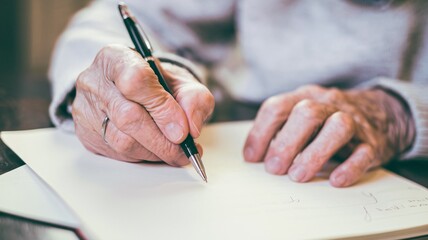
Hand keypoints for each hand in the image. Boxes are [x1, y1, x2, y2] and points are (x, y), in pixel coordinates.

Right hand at [72, 44, 213, 164]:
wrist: (136, 92)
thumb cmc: (158, 85)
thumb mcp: (183, 83)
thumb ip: (194, 99)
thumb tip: (191, 128)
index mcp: (117, 57)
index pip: (136, 80)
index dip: (162, 108)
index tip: (183, 130)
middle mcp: (95, 81)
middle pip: (128, 116)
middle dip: (163, 139)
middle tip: (184, 150)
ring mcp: (87, 108)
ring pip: (122, 140)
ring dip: (155, 151)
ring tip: (174, 151)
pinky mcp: (86, 133)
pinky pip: (117, 153)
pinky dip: (143, 156)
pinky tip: (155, 150)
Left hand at [243, 85, 414, 186]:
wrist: (382, 113)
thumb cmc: (328, 120)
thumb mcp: (302, 117)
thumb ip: (280, 130)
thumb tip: (253, 156)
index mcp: (305, 97)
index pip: (277, 107)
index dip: (260, 133)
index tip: (252, 158)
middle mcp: (328, 104)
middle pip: (307, 112)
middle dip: (286, 143)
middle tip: (274, 169)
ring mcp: (353, 121)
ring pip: (338, 126)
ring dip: (314, 153)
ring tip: (298, 175)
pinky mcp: (373, 142)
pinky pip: (364, 152)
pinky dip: (350, 167)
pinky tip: (335, 180)